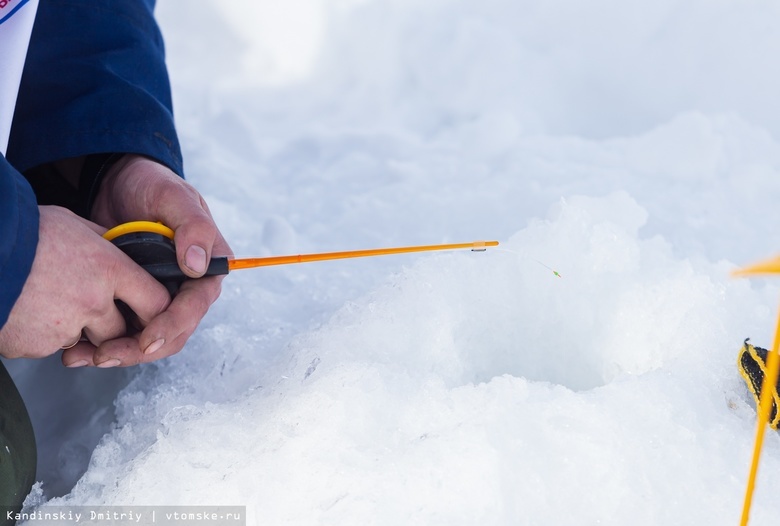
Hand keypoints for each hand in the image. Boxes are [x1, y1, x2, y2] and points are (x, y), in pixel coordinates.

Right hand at [0, 206, 170, 359]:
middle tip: (87, 305)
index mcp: (109, 269)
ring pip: (83, 341)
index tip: (148, 310)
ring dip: (74, 329)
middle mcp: (92, 302)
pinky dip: (40, 334)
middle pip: (120, 331)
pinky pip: (48, 346)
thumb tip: (120, 250)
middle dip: (109, 324)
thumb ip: (104, 244)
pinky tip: (27, 309)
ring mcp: (63, 327)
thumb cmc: (21, 231)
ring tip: (50, 300)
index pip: (156, 302)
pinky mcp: (35, 345)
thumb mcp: (73, 224)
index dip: (155, 308)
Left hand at [63, 155, 231, 366]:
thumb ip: (192, 226)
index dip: (172, 326)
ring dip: (120, 352)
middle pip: (173, 333)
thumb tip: (196, 266)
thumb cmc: (151, 184)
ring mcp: (162, 296)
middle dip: (141, 349)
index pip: (195, 307)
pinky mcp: (136, 300)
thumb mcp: (173, 197)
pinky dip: (104, 342)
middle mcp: (188, 288)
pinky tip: (79, 348)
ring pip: (149, 339)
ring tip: (83, 357)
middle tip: (106, 355)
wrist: (117, 182)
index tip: (147, 340)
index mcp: (207, 268)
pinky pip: (127, 329)